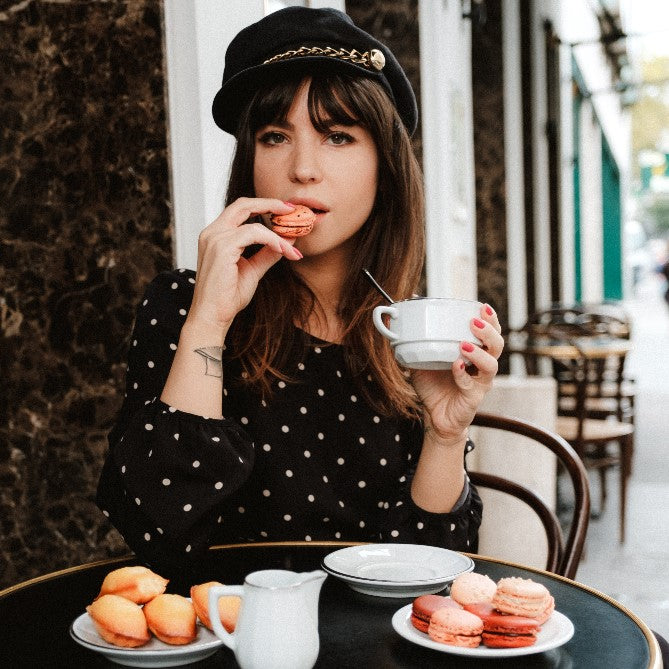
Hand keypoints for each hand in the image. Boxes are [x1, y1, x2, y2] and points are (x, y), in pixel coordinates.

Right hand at [187, 198, 301, 332]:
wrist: (212, 316)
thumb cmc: (227, 297)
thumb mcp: (253, 270)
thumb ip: (267, 253)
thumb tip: (288, 240)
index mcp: (216, 236)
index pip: (241, 210)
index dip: (263, 207)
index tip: (285, 211)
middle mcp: (212, 233)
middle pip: (243, 204)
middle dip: (270, 203)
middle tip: (292, 210)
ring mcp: (215, 238)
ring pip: (252, 221)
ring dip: (277, 232)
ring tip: (292, 244)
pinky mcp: (222, 247)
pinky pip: (253, 233)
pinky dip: (271, 239)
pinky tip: (282, 249)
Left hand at [410, 304, 503, 444]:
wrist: (434, 416)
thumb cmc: (433, 385)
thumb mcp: (421, 360)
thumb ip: (412, 343)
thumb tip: (394, 324)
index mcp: (475, 353)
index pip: (490, 333)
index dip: (491, 320)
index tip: (483, 307)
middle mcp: (482, 366)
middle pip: (497, 345)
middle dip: (489, 331)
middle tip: (474, 321)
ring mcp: (479, 383)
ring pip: (491, 365)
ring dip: (478, 352)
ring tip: (463, 344)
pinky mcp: (473, 398)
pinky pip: (470, 385)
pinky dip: (462, 374)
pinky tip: (455, 365)